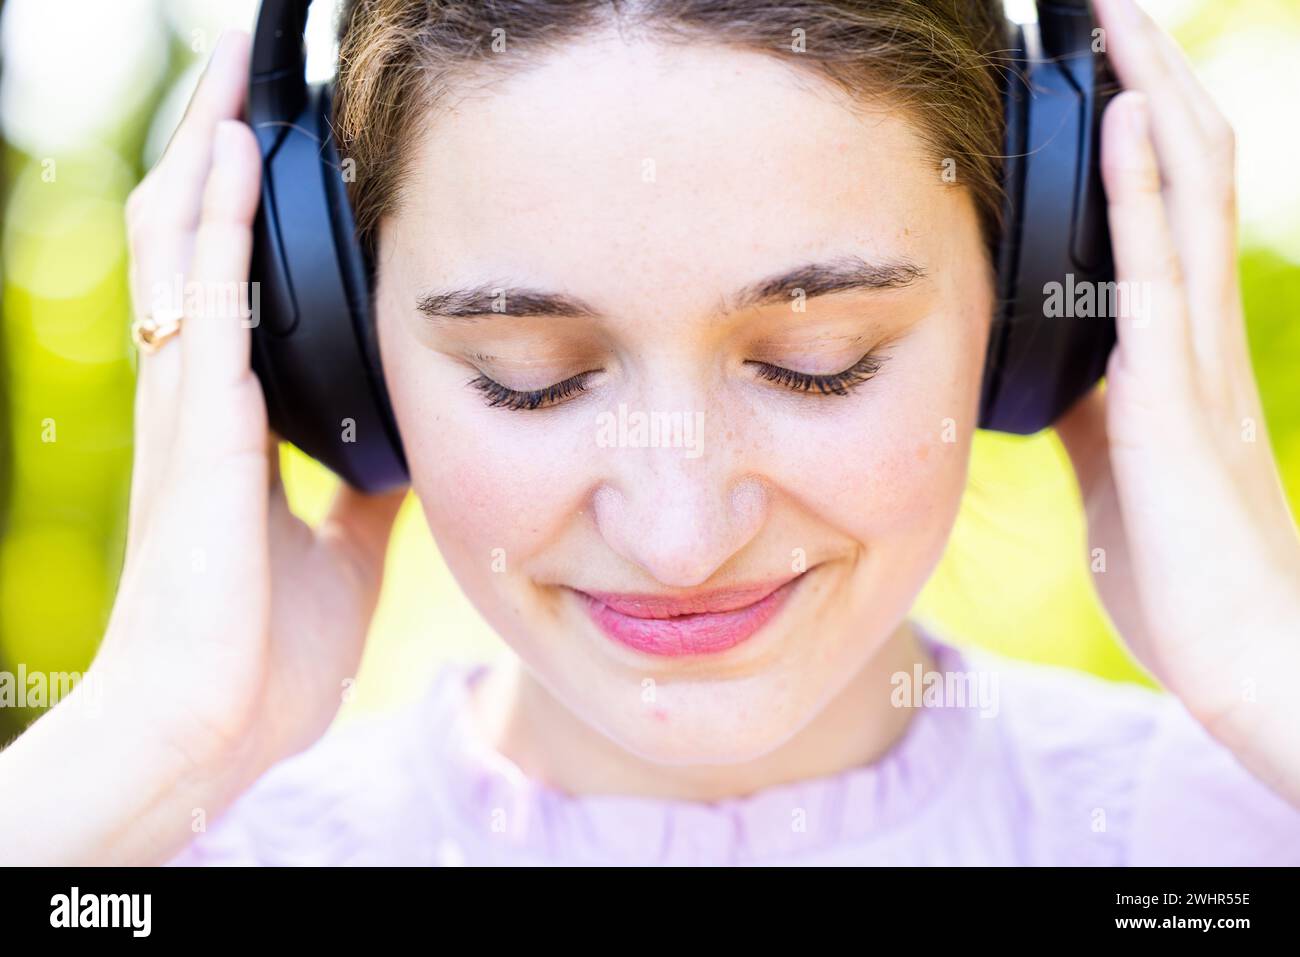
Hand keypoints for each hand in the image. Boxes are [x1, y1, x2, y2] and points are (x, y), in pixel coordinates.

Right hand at [91, 29, 403, 852]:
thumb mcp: (341, 555)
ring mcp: (186, 405)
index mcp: (227, 428)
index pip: (225, 287)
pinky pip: (201, 293)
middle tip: (244, 72)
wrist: (215, 724)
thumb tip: (405, 457)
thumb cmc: (263, 653)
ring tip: (234, 72)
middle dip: (212, 150)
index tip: (270, 146)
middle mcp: (194, 398)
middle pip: (190, 240)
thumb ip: (361, 497)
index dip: (236, 212)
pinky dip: (216, 215)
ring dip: (205, 150)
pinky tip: (236, 149)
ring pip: (179, 242)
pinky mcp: (196, 425)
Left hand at [1056, 0, 1299, 802]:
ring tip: (1115, 19)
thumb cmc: (1178, 564)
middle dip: (1149, 81)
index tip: (1104, 65)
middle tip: (1108, 5)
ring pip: (1183, 194)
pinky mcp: (1175, 395)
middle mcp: (1200, 332)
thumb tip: (1036, 365)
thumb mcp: (1113, 465)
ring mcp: (1196, 355)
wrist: (1240, 648)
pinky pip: (1154, 271)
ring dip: (1149, 97)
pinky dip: (1136, 189)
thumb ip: (1082, 404)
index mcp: (1180, 348)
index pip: (1170, 208)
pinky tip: (1118, 121)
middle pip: (1186, 173)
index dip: (1145, 130)